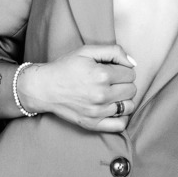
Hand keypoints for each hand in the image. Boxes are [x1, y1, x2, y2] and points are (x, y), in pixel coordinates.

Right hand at [19, 44, 136, 131]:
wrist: (44, 87)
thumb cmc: (66, 67)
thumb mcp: (88, 51)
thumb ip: (114, 51)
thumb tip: (133, 63)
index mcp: (102, 74)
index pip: (130, 73)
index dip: (123, 69)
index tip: (112, 69)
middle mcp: (101, 95)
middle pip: (132, 90)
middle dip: (125, 83)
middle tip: (112, 80)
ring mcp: (97, 112)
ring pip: (129, 106)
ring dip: (124, 99)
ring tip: (113, 93)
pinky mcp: (92, 124)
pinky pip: (119, 125)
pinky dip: (122, 117)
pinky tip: (114, 108)